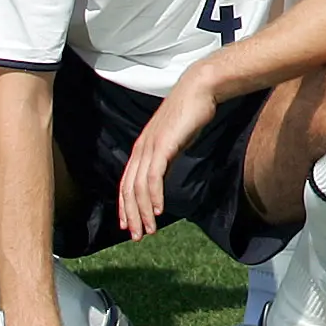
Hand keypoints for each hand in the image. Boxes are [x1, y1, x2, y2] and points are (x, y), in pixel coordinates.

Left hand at [115, 75, 219, 239]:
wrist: (199, 90)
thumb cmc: (190, 113)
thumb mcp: (175, 139)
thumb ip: (167, 155)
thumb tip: (165, 170)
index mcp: (142, 149)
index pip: (127, 183)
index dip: (126, 206)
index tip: (130, 224)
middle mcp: (141, 150)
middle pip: (129, 189)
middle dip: (131, 215)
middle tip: (137, 236)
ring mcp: (150, 148)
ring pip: (139, 187)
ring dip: (143, 211)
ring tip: (149, 229)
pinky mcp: (163, 146)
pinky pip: (154, 177)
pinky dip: (154, 196)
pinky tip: (159, 210)